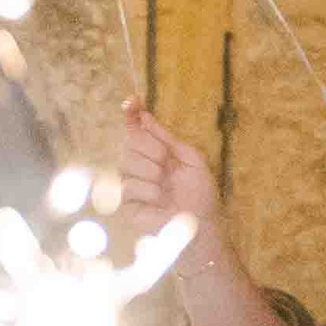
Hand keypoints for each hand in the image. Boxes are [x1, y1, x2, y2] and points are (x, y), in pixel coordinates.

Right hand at [118, 99, 217, 234]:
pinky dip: (148, 192)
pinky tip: (159, 202)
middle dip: (152, 150)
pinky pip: (128, 186)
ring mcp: (131, 184)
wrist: (200, 224)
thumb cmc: (200, 194)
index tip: (132, 100)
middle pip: (131, 142)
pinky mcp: (126, 205)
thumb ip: (167, 138)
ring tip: (166, 188)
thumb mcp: (190, 158)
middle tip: (167, 164)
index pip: (137, 129)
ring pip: (127, 162)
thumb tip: (145, 118)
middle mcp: (140, 166)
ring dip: (152, 173)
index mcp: (156, 154)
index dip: (132, 114)